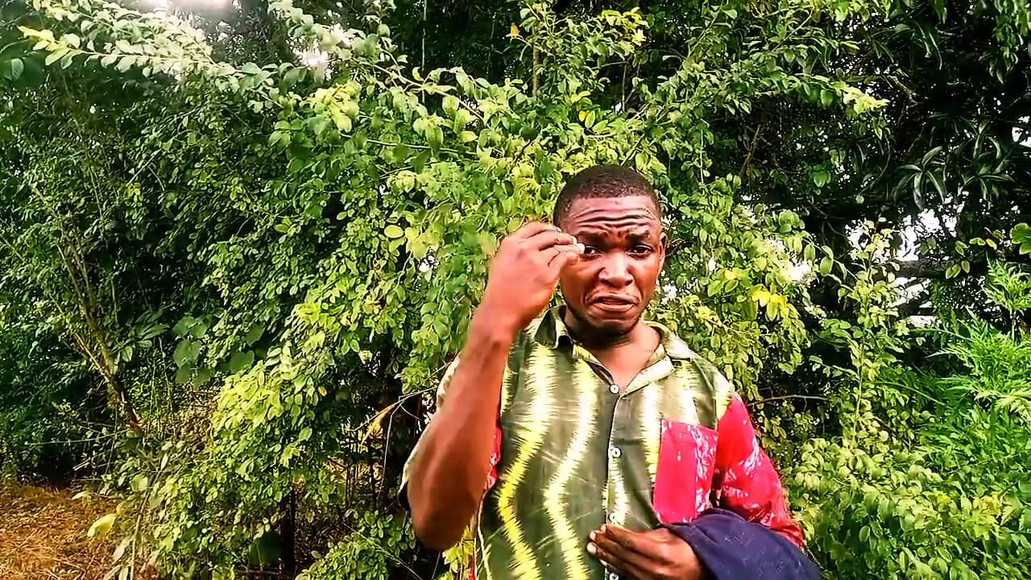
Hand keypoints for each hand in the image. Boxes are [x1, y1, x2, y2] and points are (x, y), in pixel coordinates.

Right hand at [478, 222, 580, 333]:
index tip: (556, 231)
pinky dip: (572, 256)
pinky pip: (564, 259)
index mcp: (511, 244)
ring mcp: (536, 262)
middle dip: (563, 237)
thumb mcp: (501, 263)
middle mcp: (524, 249)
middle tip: (571, 241)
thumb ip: (515, 252)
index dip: (549, 228)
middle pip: (551, 236)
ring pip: (560, 247)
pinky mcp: (547, 276)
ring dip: (571, 247)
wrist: (500, 312)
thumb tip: (533, 247)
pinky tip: (575, 257)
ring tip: (577, 249)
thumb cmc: (500, 292)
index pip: (535, 227)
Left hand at [587, 524, 705, 579]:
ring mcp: (651, 579)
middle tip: (594, 536)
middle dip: (606, 544)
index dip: (616, 534)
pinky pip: (627, 575)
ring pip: (622, 566)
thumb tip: (624, 533)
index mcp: (661, 552)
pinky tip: (606, 561)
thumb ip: (647, 534)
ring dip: (606, 556)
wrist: (702, 570)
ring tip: (593, 548)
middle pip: (624, 554)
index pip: (631, 541)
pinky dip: (615, 567)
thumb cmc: (687, 548)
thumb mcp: (670, 535)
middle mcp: (655, 567)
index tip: (605, 527)